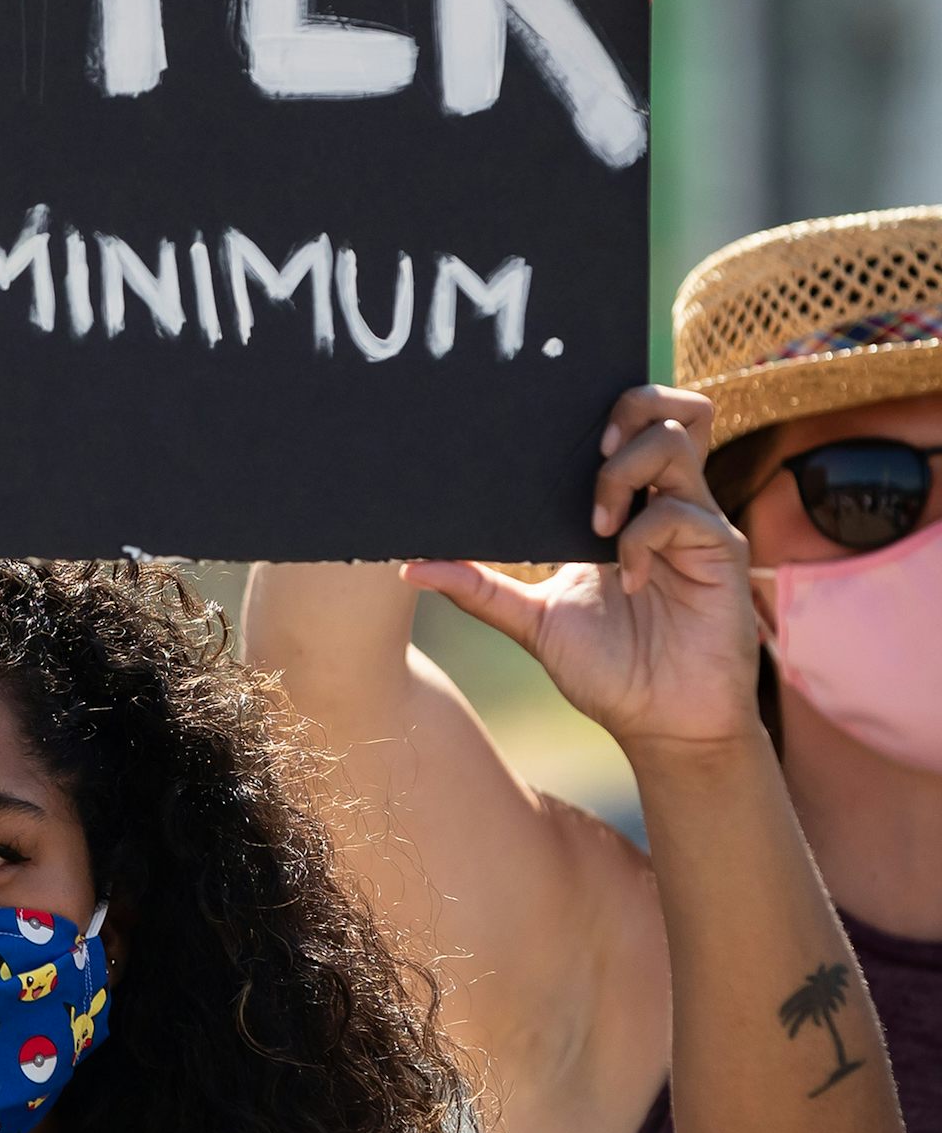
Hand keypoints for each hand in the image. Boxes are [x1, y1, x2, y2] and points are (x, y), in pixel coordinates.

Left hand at [402, 386, 760, 752]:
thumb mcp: (532, 622)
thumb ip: (479, 589)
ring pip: (678, 438)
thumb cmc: (609, 671)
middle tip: (591, 448)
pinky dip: (641, 539)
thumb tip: (410, 567)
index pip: (630, 422)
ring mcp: (697, 522)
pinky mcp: (721, 552)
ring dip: (625, 468)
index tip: (550, 426)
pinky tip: (627, 582)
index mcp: (625, 507)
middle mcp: (664, 503)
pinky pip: (680, 514)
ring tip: (598, 523)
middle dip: (629, 405)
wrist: (662, 727)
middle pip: (670, 406)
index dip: (603, 405)